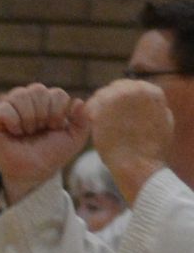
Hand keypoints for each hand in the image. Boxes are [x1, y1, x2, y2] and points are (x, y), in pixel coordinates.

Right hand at [0, 84, 87, 203]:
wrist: (31, 172)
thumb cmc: (50, 155)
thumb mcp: (73, 140)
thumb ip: (83, 121)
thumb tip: (78, 102)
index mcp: (49, 103)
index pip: (57, 94)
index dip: (57, 112)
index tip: (54, 128)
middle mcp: (30, 101)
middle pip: (38, 90)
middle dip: (43, 114)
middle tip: (39, 131)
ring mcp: (13, 107)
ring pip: (20, 94)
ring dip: (28, 118)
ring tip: (27, 131)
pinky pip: (5, 107)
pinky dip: (13, 121)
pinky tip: (14, 132)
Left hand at [86, 77, 174, 207]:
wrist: (139, 166)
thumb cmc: (152, 150)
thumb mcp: (163, 121)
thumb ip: (155, 106)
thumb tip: (146, 100)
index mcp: (150, 92)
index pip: (128, 86)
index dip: (119, 97)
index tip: (114, 109)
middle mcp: (134, 90)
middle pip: (112, 89)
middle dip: (106, 101)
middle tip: (101, 116)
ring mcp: (116, 100)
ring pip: (99, 97)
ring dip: (96, 108)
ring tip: (95, 122)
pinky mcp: (101, 111)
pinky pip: (89, 108)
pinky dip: (88, 115)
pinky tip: (90, 125)